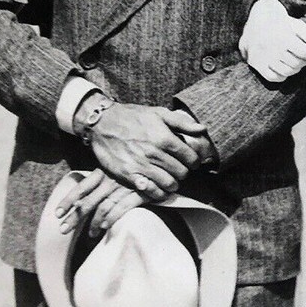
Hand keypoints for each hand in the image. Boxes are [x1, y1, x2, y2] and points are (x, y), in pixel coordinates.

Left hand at [55, 168, 143, 237]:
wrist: (162, 164)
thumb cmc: (137, 165)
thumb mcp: (117, 166)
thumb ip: (103, 177)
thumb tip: (86, 193)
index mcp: (103, 171)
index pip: (81, 187)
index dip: (68, 200)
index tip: (57, 213)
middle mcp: (111, 179)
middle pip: (88, 201)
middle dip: (74, 217)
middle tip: (63, 230)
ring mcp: (124, 187)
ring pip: (103, 208)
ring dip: (93, 223)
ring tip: (90, 235)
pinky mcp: (138, 193)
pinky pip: (122, 208)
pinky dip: (112, 218)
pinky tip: (105, 227)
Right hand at [78, 98, 205, 198]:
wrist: (103, 123)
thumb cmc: (133, 116)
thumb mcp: (159, 113)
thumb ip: (182, 123)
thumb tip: (203, 129)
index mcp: (164, 138)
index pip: (190, 158)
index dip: (195, 161)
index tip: (192, 162)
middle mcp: (155, 153)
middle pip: (181, 173)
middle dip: (184, 172)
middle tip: (180, 170)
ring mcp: (141, 166)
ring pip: (169, 184)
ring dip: (173, 184)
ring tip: (171, 179)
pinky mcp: (129, 175)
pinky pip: (151, 191)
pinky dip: (158, 193)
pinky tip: (158, 188)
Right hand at [239, 0, 305, 81]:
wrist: (257, 20)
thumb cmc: (282, 23)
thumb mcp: (297, 25)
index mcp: (283, 36)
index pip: (305, 53)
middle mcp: (272, 47)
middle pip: (296, 63)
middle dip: (305, 61)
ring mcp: (263, 57)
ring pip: (286, 72)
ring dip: (295, 69)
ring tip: (297, 62)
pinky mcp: (256, 63)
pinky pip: (273, 77)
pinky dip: (282, 75)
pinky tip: (285, 67)